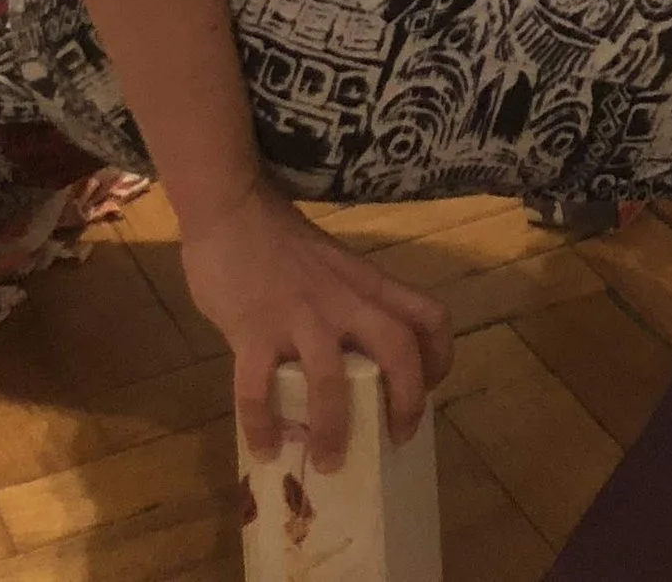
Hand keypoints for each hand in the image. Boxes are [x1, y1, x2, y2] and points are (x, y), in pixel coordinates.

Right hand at [182, 179, 452, 469]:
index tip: (429, 390)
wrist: (231, 208)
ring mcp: (299, 315)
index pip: (429, 315)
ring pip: (332, 379)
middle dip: (406, 401)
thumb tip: (355, 359)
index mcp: (366, 283)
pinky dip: (262, 425)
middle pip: (398, 348)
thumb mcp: (333, 266)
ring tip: (327, 463)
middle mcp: (343, 299)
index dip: (440, 359)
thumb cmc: (280, 240)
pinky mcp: (254, 329)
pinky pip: (258, 389)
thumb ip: (348, 302)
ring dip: (333, 429)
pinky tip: (265, 447)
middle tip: (396, 438)